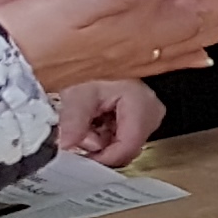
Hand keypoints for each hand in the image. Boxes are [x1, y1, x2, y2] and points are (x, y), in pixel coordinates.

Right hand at [0, 0, 217, 93]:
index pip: (195, 2)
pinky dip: (186, 52)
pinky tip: (198, 56)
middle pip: (201, 22)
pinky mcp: (108, 63)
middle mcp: (137, 45)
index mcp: (133, 26)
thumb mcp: (69, 6)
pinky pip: (161, 58)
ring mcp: (125, 57)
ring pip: (187, 41)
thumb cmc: (19, 39)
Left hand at [51, 79, 166, 166]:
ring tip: (89, 121)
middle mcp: (151, 111)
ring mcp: (150, 115)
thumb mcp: (77, 94)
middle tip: (82, 131)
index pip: (128, 146)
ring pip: (124, 146)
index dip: (103, 158)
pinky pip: (124, 138)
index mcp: (141, 103)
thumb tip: (66, 145)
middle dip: (99, 146)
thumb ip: (72, 122)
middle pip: (126, 148)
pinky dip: (106, 135)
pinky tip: (98, 120)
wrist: (96, 57)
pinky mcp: (144, 118)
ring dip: (101, 141)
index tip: (82, 160)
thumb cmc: (93, 69)